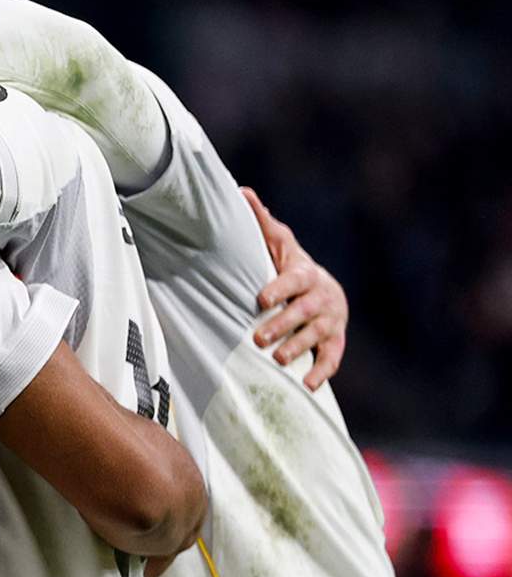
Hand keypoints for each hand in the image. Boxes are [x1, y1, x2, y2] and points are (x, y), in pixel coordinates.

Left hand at [243, 187, 347, 388]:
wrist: (323, 288)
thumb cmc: (290, 265)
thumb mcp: (278, 243)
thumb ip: (260, 222)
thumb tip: (241, 190)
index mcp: (305, 274)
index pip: (293, 281)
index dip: (278, 290)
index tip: (260, 300)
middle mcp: (322, 298)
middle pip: (304, 312)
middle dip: (283, 325)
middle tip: (259, 338)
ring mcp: (331, 321)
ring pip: (317, 336)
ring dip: (298, 348)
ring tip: (277, 359)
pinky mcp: (336, 341)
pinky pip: (333, 359)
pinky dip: (322, 372)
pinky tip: (307, 386)